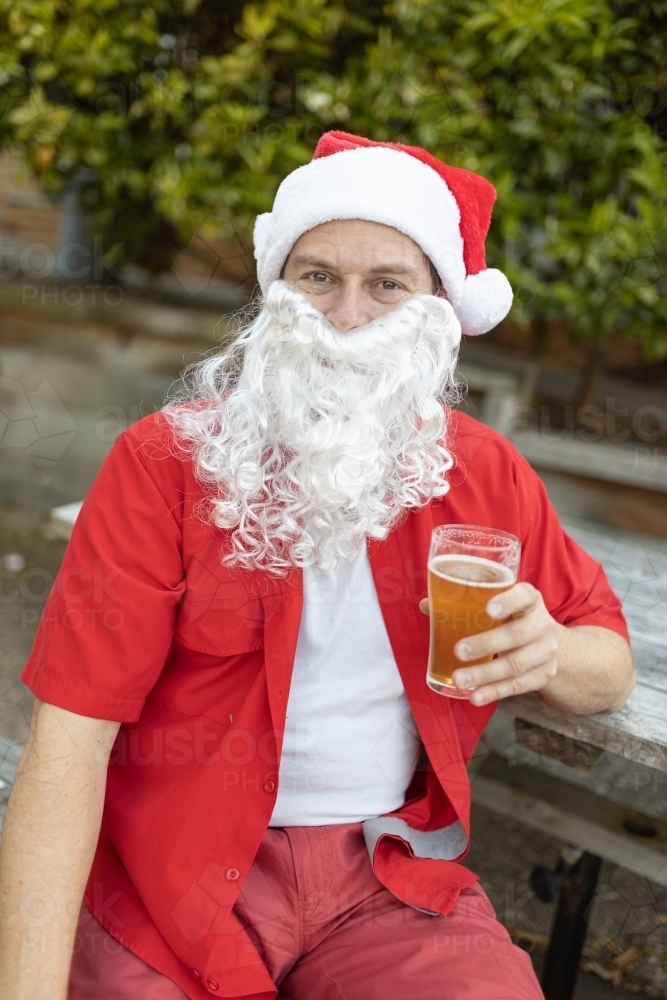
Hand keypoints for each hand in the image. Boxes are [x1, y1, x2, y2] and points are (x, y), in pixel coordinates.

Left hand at [419, 583, 560, 706]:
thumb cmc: (513, 619)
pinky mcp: (543, 675)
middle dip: (487, 644)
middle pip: (517, 634)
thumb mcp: (499, 605)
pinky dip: (494, 692)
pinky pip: (518, 686)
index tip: (488, 609)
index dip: (508, 601)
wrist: (548, 643)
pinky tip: (476, 696)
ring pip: (516, 664)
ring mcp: (545, 652)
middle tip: (459, 651)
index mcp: (529, 600)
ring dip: (485, 674)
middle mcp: (541, 624)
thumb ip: (465, 604)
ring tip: (460, 679)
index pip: (524, 596)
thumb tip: (425, 605)